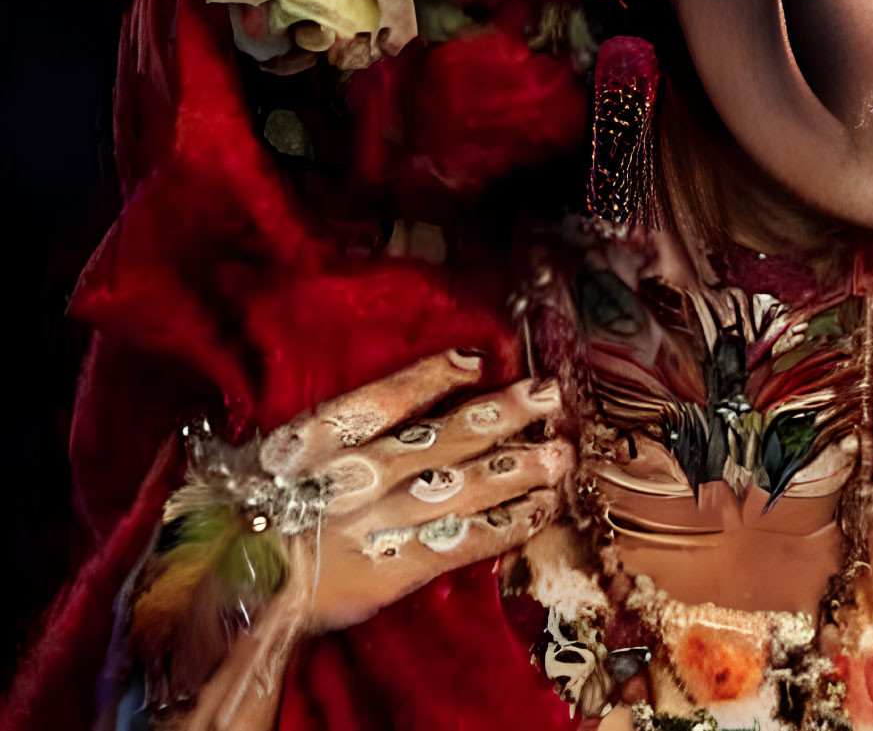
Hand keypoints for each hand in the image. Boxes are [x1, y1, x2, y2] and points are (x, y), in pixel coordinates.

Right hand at [179, 350, 572, 729]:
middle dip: (503, 412)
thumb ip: (256, 439)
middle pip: (443, 436)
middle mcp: (354, 477)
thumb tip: (261, 411)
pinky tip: (539, 508)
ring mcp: (379, 524)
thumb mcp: (217, 474)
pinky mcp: (395, 571)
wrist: (212, 616)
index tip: (473, 358)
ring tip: (562, 451)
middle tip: (550, 393)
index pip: (382, 400)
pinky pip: (462, 542)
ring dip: (519, 467)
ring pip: (464, 485)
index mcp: (310, 446)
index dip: (433, 377)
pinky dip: (505, 524)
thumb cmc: (208, 541)